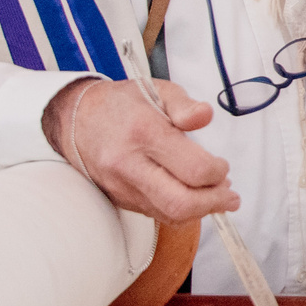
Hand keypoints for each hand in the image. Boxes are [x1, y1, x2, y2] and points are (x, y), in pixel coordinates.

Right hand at [42, 76, 237, 226]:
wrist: (75, 121)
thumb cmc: (122, 104)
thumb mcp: (156, 90)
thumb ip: (185, 105)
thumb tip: (206, 116)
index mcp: (144, 133)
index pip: (193, 168)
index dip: (217, 172)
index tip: (222, 165)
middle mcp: (130, 165)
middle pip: (181, 202)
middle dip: (214, 202)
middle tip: (230, 195)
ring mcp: (123, 187)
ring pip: (170, 215)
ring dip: (201, 211)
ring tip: (218, 197)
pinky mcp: (121, 200)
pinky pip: (157, 215)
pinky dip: (182, 212)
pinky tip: (195, 199)